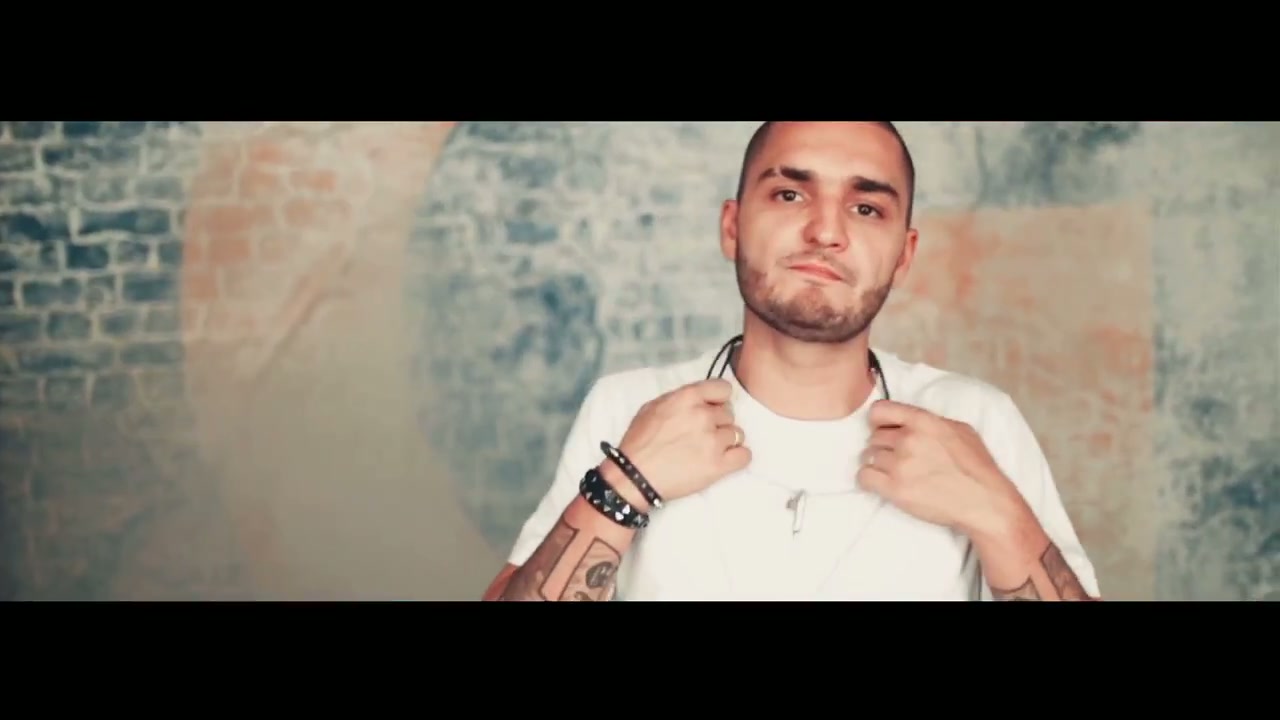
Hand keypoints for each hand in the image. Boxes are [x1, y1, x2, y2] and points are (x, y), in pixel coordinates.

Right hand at [607, 379, 750, 505]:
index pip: (723, 389)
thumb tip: (701, 399)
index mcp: (688, 397)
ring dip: (726, 441)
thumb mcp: (653, 406)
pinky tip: (724, 460)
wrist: (634, 476)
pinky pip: (745, 455)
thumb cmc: (640, 442)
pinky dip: (737, 458)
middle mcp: (703, 416)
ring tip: (708, 450)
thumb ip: (681, 398)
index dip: (718, 400)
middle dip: (718, 423)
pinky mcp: (719, 465)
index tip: (712, 408)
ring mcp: (713, 441)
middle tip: (701, 435)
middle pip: (729, 413)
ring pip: (737, 434)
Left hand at [855, 399, 1017, 534]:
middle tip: (897, 457)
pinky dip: (869, 480)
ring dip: (877, 464)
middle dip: (883, 446)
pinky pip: (864, 477)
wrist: (984, 502)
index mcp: (923, 422)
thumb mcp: (960, 430)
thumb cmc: (976, 468)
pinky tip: (882, 483)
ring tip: (894, 472)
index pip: (879, 410)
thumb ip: (930, 422)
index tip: (884, 429)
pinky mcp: (894, 489)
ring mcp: (900, 464)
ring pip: (868, 456)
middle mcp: (908, 440)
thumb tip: (909, 421)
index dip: (878, 421)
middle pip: (874, 437)